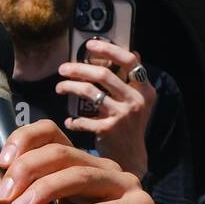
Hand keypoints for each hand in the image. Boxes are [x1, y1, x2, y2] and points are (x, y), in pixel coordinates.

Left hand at [0, 120, 171, 203]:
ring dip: (45, 189)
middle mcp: (103, 170)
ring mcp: (126, 187)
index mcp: (78, 167)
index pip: (50, 133)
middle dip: (26, 171)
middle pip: (61, 151)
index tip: (0, 163)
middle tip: (3, 197)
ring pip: (80, 175)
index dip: (23, 140)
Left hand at [56, 39, 155, 179]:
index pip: (130, 61)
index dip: (109, 50)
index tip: (89, 45)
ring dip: (70, 87)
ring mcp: (123, 115)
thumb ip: (132, 80)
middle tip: (62, 69)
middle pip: (103, 75)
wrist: (131, 158)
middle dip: (78, 69)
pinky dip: (73, 120)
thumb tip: (133, 50)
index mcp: (145, 89)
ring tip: (59, 88)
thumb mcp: (137, 101)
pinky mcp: (108, 130)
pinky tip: (69, 121)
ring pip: (90, 92)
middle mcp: (136, 100)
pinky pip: (83, 118)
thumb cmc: (129, 125)